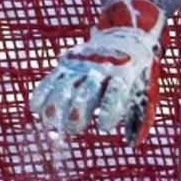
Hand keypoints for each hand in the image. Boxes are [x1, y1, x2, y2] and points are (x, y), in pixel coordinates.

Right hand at [29, 0, 165, 142]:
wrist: (125, 36)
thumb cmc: (136, 73)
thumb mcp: (145, 90)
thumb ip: (139, 116)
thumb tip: (132, 143)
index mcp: (124, 75)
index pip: (116, 93)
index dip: (110, 110)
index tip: (104, 127)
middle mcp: (101, 69)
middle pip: (87, 90)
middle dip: (78, 109)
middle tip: (73, 128)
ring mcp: (82, 65)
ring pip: (66, 85)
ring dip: (56, 104)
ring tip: (49, 123)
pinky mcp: (68, 63)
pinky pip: (53, 77)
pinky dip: (43, 91)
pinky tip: (35, 108)